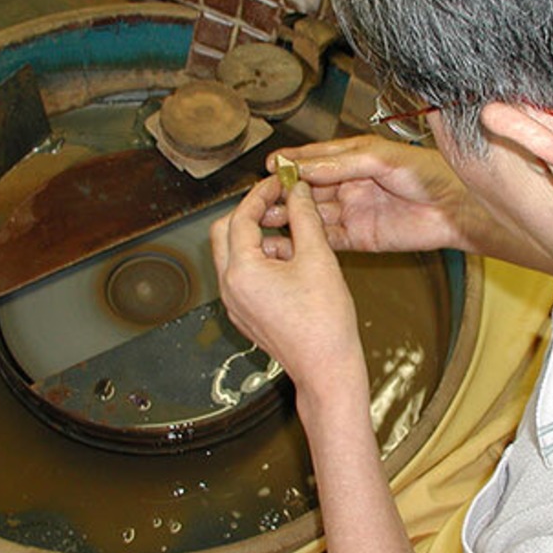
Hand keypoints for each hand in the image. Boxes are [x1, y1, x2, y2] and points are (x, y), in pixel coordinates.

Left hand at [211, 176, 366, 408]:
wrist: (326, 369)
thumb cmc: (324, 323)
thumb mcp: (318, 258)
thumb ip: (304, 217)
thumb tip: (296, 192)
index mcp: (241, 271)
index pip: (241, 217)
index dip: (261, 194)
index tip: (279, 183)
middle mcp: (230, 287)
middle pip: (225, 233)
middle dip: (251, 214)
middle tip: (278, 203)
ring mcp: (235, 303)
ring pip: (235, 255)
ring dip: (260, 239)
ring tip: (298, 240)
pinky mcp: (245, 314)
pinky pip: (244, 277)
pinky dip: (263, 261)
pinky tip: (295, 264)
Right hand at [253, 135, 482, 256]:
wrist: (457, 210)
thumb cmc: (430, 174)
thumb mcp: (381, 159)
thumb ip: (340, 164)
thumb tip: (304, 165)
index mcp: (355, 157)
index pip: (315, 158)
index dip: (292, 162)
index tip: (269, 166)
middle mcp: (350, 183)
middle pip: (308, 188)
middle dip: (284, 192)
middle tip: (260, 197)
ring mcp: (353, 211)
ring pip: (313, 214)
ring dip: (289, 217)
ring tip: (265, 219)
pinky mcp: (359, 237)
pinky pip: (327, 238)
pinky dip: (307, 239)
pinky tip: (287, 240)